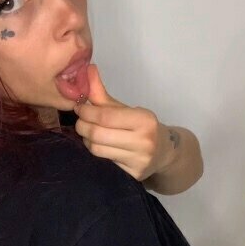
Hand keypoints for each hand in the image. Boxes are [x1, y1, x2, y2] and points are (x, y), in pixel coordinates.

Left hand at [73, 64, 174, 181]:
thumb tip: (86, 70)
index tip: (79, 108)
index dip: (86, 112)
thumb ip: (102, 94)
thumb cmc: (142, 127)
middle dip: (82, 126)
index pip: (104, 116)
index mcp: (144, 120)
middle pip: (97, 134)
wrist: (165, 153)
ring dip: (86, 140)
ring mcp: (139, 161)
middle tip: (80, 121)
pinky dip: (95, 152)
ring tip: (88, 133)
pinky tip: (98, 146)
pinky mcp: (132, 175)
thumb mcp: (125, 109)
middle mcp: (144, 141)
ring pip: (97, 150)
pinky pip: (103, 162)